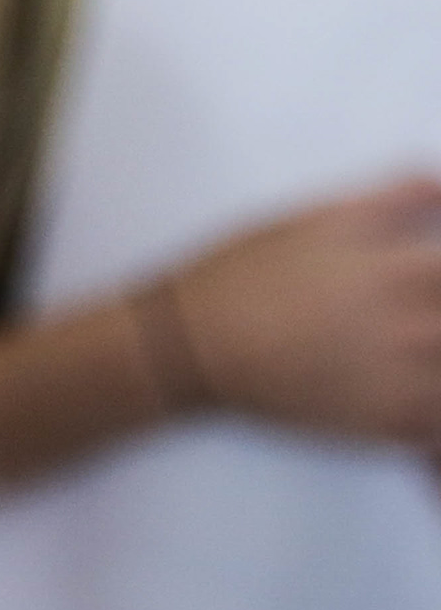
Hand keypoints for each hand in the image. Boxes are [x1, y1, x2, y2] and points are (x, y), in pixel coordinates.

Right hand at [166, 175, 440, 448]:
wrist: (194, 345)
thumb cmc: (246, 273)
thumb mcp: (316, 218)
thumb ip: (392, 200)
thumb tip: (438, 186)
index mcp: (405, 269)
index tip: (432, 276)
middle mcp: (419, 326)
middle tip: (421, 314)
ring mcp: (410, 381)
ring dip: (439, 361)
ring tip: (416, 351)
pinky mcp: (392, 424)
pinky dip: (436, 414)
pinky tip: (417, 392)